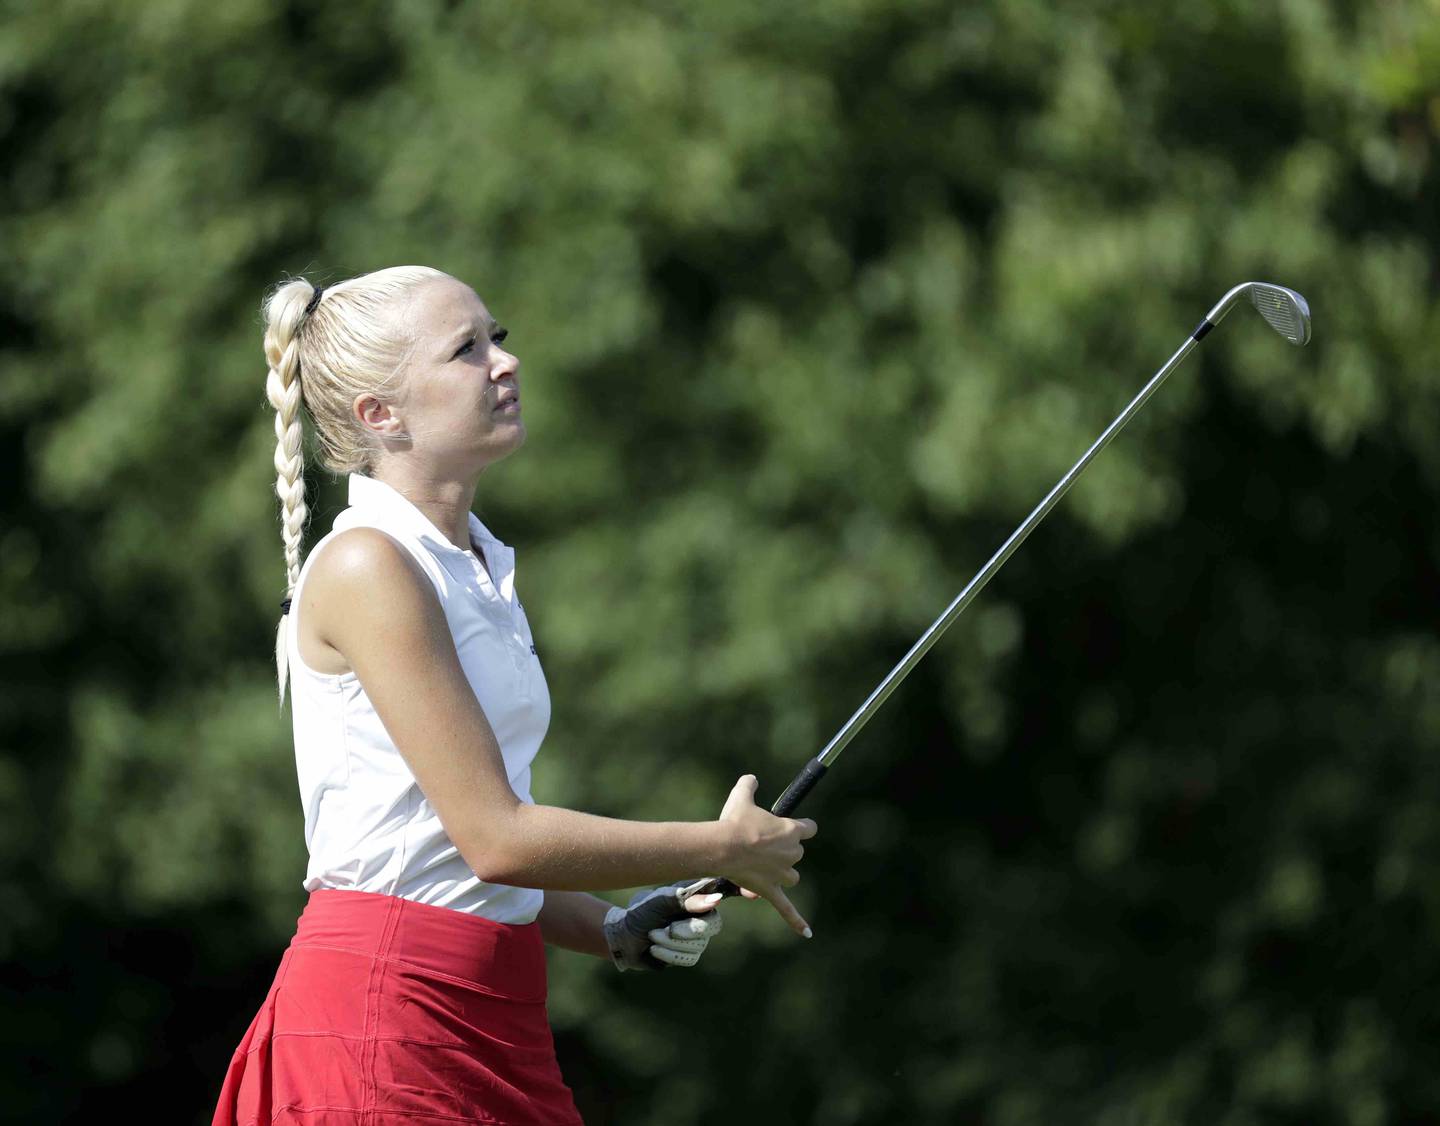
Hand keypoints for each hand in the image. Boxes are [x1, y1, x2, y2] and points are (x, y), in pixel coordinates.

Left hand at [603, 882, 724, 971]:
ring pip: (699, 945)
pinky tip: (655, 949)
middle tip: (670, 929)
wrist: (624, 936)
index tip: (731, 900)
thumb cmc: (642, 912)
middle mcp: (701, 916)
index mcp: (696, 897)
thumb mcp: (662, 901)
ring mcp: (697, 937)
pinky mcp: (689, 955)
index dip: (720, 900)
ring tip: (653, 935)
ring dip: (671, 943)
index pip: (717, 898)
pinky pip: (690, 959)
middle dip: (688, 930)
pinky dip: (669, 955)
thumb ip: (688, 899)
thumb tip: (717, 898)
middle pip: (712, 926)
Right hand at [715, 774, 816, 938]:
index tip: (793, 826)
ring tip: (761, 868)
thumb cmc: (735, 820)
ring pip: (791, 876)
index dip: (801, 827)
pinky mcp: (772, 891)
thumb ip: (749, 784)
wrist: (723, 847)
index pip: (809, 828)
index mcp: (791, 830)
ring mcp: (783, 874)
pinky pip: (787, 908)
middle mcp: (792, 853)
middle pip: (797, 852)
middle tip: (759, 844)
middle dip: (782, 850)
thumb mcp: (742, 795)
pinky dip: (797, 921)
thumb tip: (751, 779)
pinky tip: (807, 933)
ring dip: (781, 872)